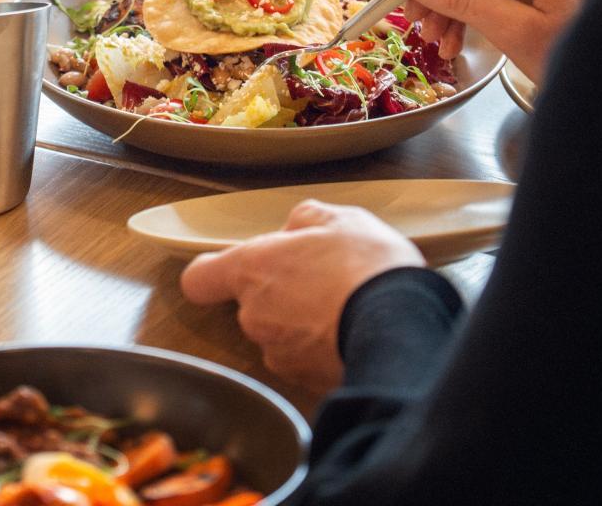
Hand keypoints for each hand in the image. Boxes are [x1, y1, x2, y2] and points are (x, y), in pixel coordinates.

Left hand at [180, 201, 423, 392]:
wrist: (402, 328)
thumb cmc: (367, 267)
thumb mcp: (341, 220)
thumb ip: (305, 219)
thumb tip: (294, 229)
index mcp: (253, 269)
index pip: (199, 279)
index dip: (211, 275)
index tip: (228, 272)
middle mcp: (254, 315)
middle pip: (252, 306)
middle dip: (281, 295)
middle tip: (323, 280)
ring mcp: (278, 354)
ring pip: (280, 336)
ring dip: (303, 324)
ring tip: (345, 307)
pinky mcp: (304, 382)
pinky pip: (306, 361)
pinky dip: (322, 350)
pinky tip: (352, 333)